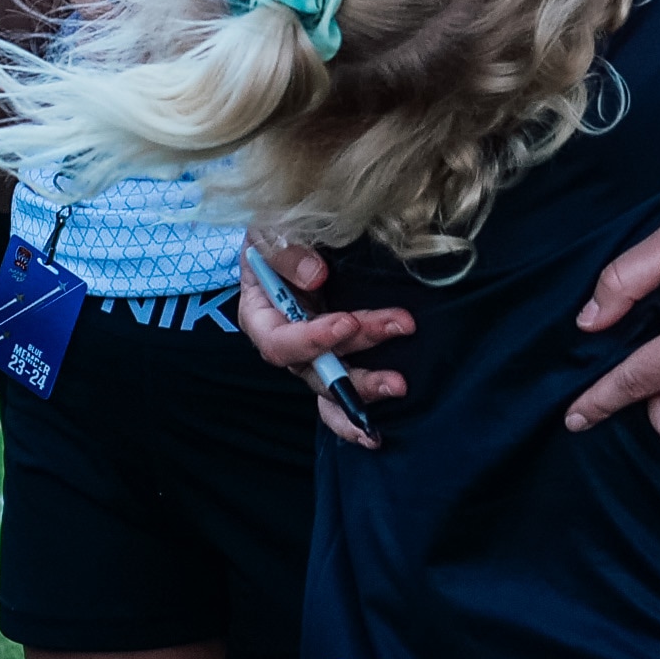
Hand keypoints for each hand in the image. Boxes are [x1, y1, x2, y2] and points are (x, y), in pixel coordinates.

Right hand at [238, 239, 415, 446]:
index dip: (311, 339)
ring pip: (334, 382)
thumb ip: (285, 251)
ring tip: (400, 385)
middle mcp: (284, 341)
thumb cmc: (277, 225)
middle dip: (352, 373)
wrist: (299, 224)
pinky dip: (358, 408)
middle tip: (394, 368)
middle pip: (312, 370)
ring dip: (367, 384)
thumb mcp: (270, 227)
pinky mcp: (337, 351)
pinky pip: (343, 389)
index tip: (347, 322)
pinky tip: (377, 434)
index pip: (279, 341)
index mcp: (260, 314)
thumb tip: (316, 278)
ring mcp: (312, 351)